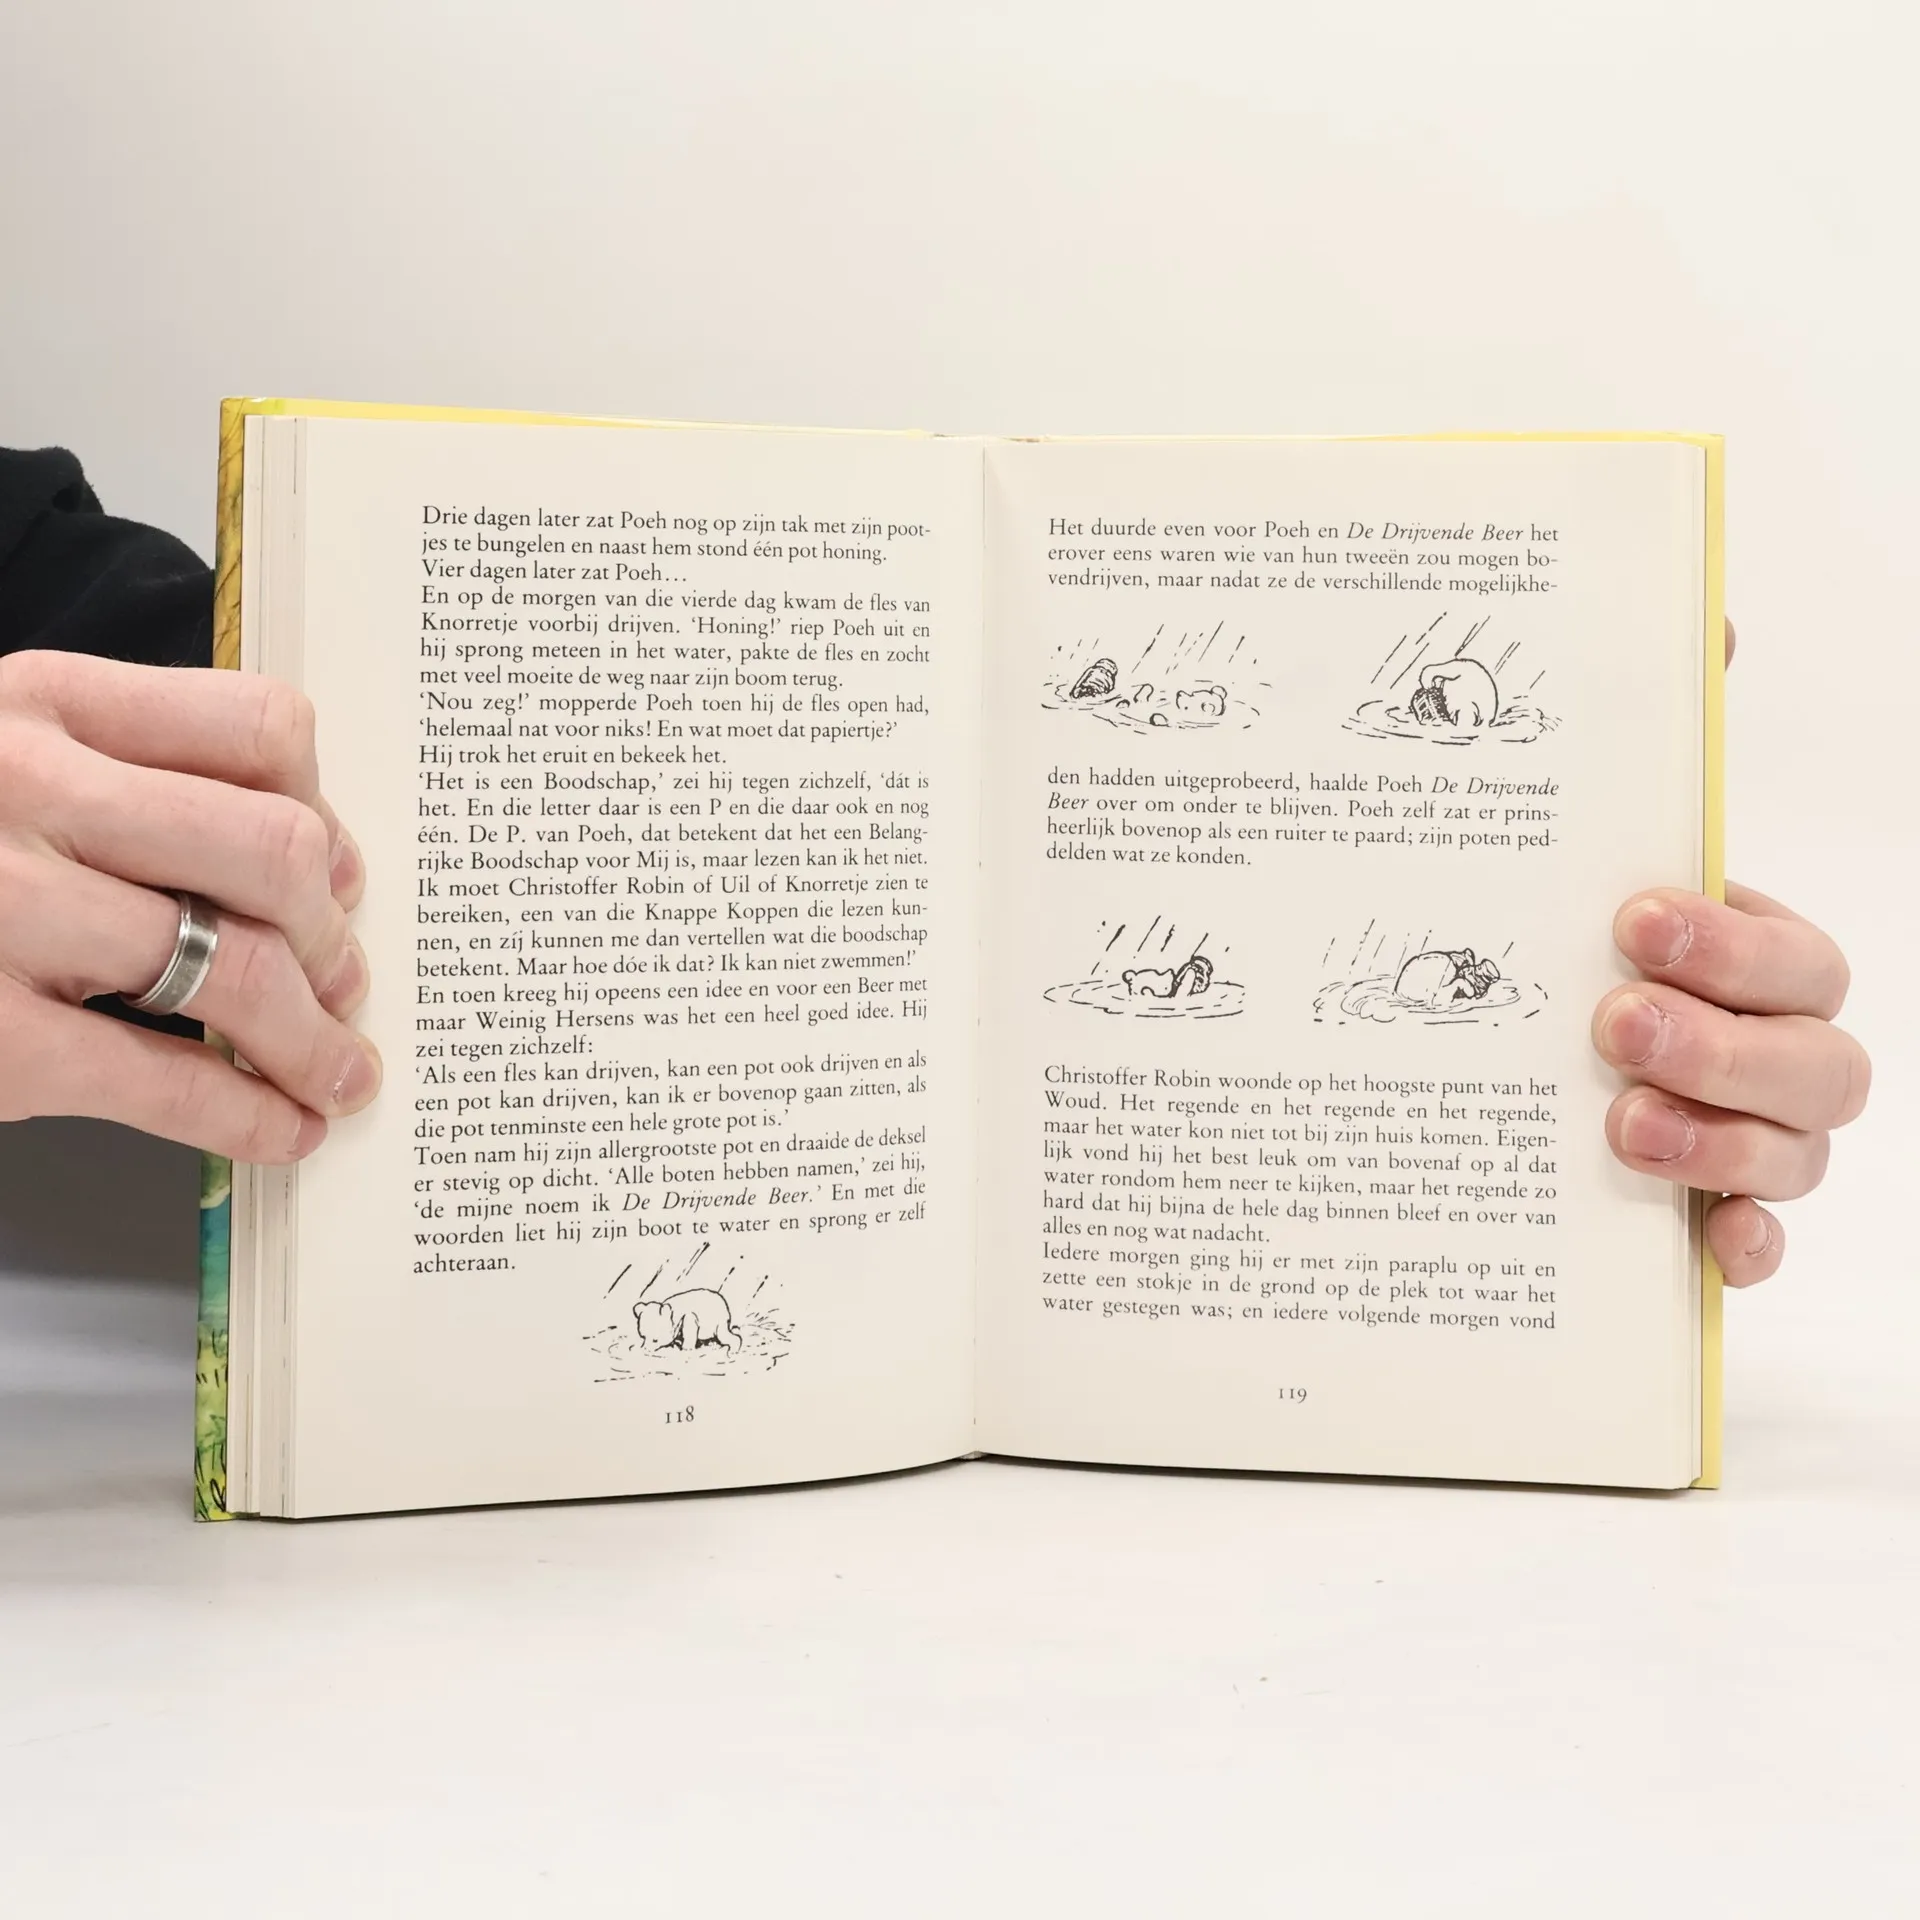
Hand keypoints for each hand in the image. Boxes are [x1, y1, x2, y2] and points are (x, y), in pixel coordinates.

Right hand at [0, 651, 379, 1161]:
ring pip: (237, 967)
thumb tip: (322, 865)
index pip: (259, 730)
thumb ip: (139, 776)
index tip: (338, 875)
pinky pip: (162, 1080)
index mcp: (43, 705)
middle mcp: (23, 792)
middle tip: (344, 983)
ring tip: (338, 1070)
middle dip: (331, 934)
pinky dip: (249, 1114)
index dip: (326, 815)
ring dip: (316, 1036)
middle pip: (271, 851)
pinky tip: (283, 1130)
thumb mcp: (8, 759)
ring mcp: (0, 914)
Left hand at [1592, 624, 1867, 1284]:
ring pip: (1798, 1156)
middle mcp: (1774, 1053)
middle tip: (1613, 1022)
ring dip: (1721, 1144)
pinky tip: (1707, 1245)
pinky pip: (1759, 1243)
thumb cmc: (1568, 939)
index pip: (1801, 961)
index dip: (1734, 945)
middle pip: (1817, 1065)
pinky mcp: (1708, 1213)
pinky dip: (1744, 1246)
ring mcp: (1752, 1142)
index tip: (1629, 919)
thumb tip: (1708, 618)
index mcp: (1756, 962)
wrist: (1512, 1030)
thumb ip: (1649, 746)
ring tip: (1617, 1123)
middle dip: (1723, 1044)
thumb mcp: (1587, 847)